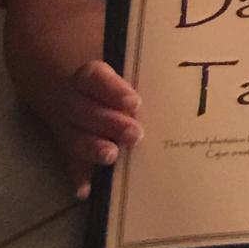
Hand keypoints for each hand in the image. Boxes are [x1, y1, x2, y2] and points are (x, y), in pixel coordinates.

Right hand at [45, 59, 141, 195]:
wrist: (66, 85)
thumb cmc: (108, 77)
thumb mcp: (121, 64)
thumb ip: (140, 66)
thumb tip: (181, 57)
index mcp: (86, 76)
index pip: (95, 78)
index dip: (113, 90)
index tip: (135, 102)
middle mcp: (72, 100)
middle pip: (85, 110)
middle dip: (110, 123)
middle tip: (135, 134)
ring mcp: (66, 125)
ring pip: (74, 136)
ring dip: (93, 148)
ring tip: (111, 156)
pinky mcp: (67, 147)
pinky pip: (69, 162)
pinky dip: (78, 176)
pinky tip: (85, 190)